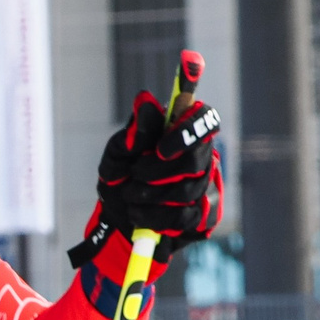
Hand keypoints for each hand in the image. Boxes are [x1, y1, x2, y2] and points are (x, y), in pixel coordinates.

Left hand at [78, 89, 222, 267]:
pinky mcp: (202, 217)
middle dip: (157, 173)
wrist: (115, 219)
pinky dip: (156, 218)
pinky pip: (186, 217)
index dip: (187, 133)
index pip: (205, 120)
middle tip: (134, 175)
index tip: (160, 149)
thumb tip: (145, 100)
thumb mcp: (117, 152)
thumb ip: (134, 131)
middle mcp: (200, 156)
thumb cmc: (120, 177)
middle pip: (195, 161)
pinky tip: (139, 214)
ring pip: (188, 192)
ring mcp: (205, 186)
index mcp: (181, 132)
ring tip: (131, 195)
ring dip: (151, 196)